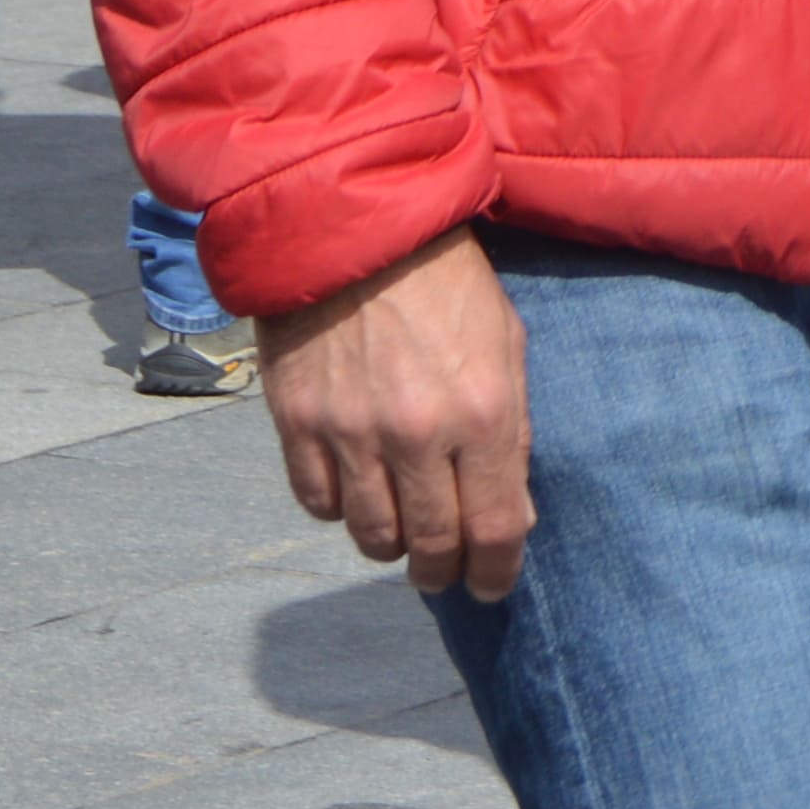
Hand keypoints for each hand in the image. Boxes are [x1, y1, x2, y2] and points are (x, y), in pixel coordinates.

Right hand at [262, 227, 531, 599]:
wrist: (353, 224)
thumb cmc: (444, 281)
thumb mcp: (505, 344)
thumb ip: (512, 434)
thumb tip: (510, 517)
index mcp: (483, 412)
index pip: (496, 530)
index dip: (497, 572)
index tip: (492, 584)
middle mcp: (417, 432)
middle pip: (431, 547)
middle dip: (441, 571)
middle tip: (442, 569)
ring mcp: (351, 430)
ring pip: (371, 536)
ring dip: (390, 544)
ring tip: (398, 526)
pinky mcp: (297, 421)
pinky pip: (318, 504)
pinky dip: (337, 507)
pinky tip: (353, 485)